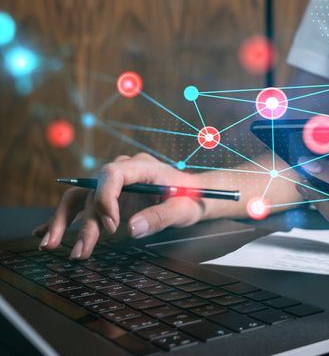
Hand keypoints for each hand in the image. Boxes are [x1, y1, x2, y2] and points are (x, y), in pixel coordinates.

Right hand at [33, 153, 205, 259]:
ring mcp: (113, 185)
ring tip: (49, 245)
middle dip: (83, 222)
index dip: (106, 199)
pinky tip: (43, 234)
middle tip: (80, 251)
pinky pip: (81, 206)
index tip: (112, 226)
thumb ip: (160, 216)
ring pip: (80, 199)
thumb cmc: (192, 198)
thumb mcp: (183, 208)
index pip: (112, 175)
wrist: (196, 195)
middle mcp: (122, 173)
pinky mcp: (109, 199)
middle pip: (92, 192)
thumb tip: (130, 229)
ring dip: (62, 222)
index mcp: (141, 166)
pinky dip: (63, 219)